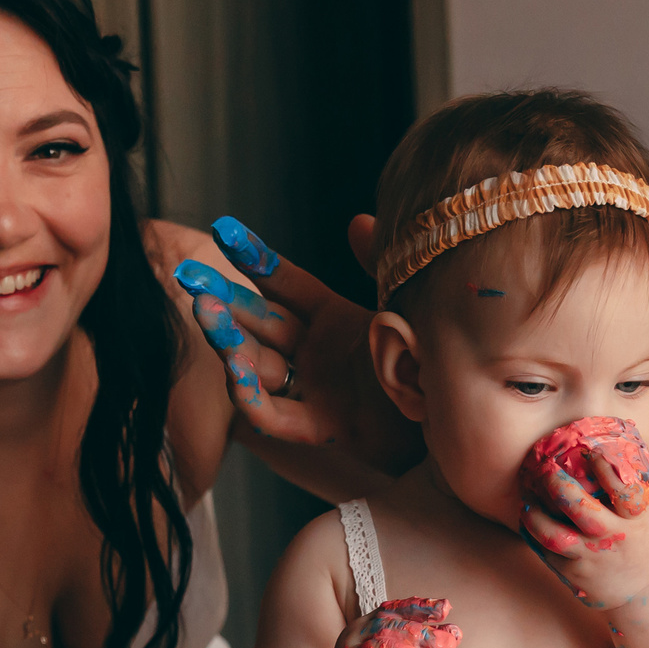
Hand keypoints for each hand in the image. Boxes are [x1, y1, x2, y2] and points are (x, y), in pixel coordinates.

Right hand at [179, 217, 423, 470]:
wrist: (460, 421)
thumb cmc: (433, 362)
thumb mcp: (404, 304)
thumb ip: (379, 264)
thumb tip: (359, 221)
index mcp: (334, 320)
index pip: (284, 284)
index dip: (255, 259)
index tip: (223, 230)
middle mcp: (317, 354)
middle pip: (260, 321)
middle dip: (222, 297)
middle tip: (188, 274)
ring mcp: (317, 390)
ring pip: (257, 365)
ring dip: (228, 341)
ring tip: (204, 312)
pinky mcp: (326, 426)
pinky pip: (277, 414)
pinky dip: (252, 396)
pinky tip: (234, 371)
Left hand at [520, 429, 648, 610]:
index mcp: (639, 523)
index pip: (622, 489)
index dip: (605, 467)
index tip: (589, 451)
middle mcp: (613, 540)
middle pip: (579, 509)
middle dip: (558, 484)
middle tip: (545, 468)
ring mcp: (591, 560)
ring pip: (554, 535)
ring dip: (535, 514)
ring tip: (527, 499)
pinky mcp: (575, 576)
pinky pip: (546, 554)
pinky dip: (532, 535)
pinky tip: (527, 519)